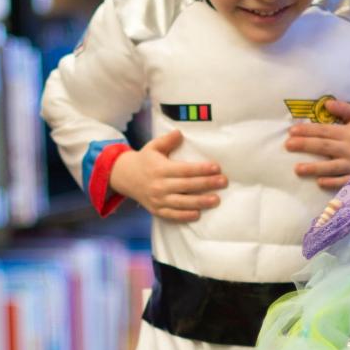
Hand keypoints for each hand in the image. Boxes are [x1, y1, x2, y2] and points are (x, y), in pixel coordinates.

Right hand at [109, 130, 226, 221]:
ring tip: (216, 200)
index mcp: (161, 169)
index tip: (216, 168)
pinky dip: (184, 216)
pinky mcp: (156, 210)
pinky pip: (172, 215)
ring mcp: (158, 200)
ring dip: (200, 202)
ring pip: (182, 203)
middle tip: (223, 182)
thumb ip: (167, 140)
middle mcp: (160, 185)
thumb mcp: (153, 147)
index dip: (201, 169)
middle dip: (206, 184)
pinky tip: (198, 214)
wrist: (125, 177)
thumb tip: (180, 133)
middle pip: (187, 186)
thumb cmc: (145, 160)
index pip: (185, 170)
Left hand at [286, 100, 349, 189]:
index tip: (292, 131)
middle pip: (324, 147)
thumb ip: (344, 109)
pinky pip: (343, 181)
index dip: (308, 130)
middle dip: (305, 145)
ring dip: (314, 168)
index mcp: (349, 133)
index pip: (325, 131)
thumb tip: (327, 103)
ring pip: (331, 167)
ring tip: (297, 169)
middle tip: (288, 145)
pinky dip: (332, 182)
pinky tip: (319, 182)